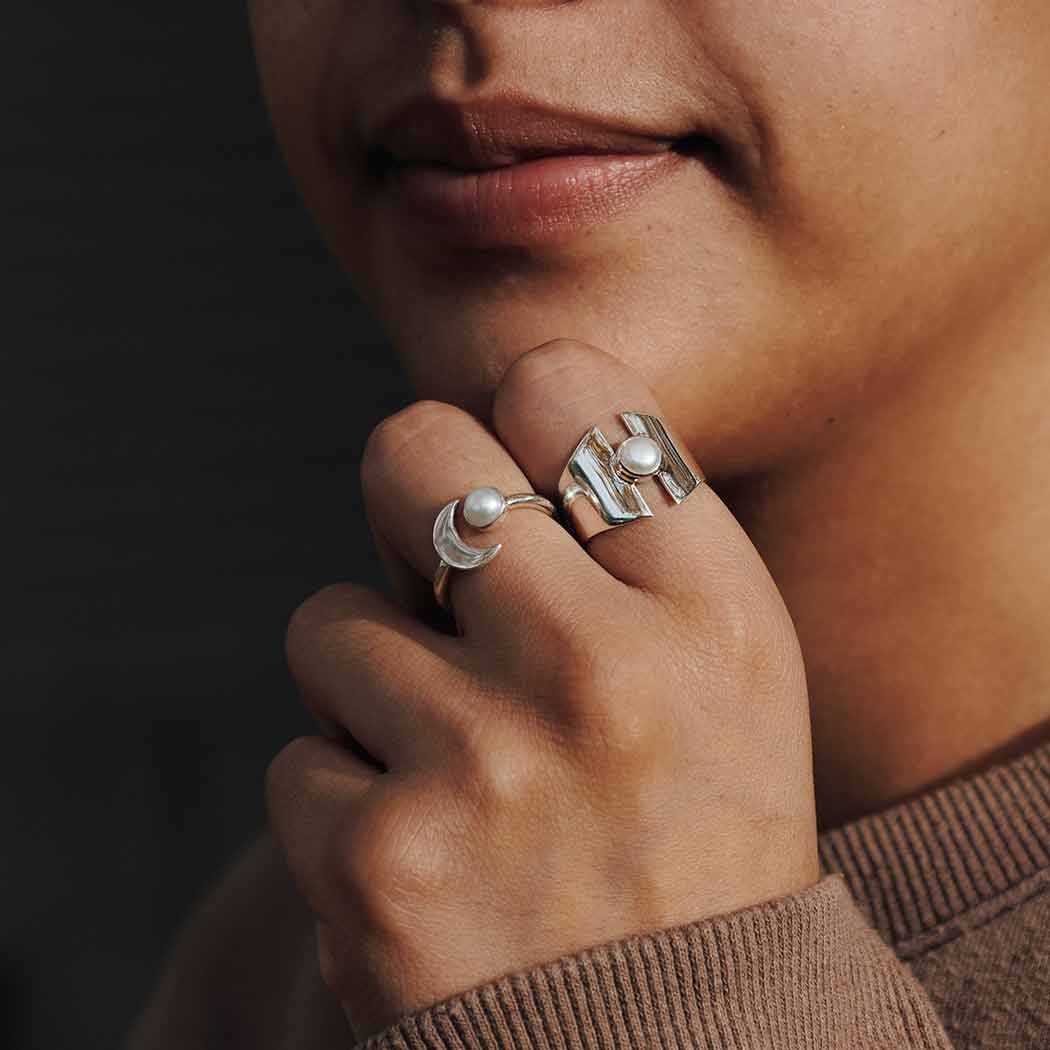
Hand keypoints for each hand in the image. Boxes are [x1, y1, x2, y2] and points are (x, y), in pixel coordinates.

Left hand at [267, 340, 818, 1040]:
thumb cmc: (693, 840)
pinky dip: (349, 800)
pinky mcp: (377, 859)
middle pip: (412, 453)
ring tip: (466, 775)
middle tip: (440, 568)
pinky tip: (435, 860)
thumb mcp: (730, 677)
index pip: (569, 390)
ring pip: (328, 622)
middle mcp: (601, 671)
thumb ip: (640, 539)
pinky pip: (300, 757)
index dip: (525, 413)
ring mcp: (481, 763)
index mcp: (708, 614)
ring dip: (375, 687)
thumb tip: (495, 431)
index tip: (525, 474)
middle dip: (406, 498)